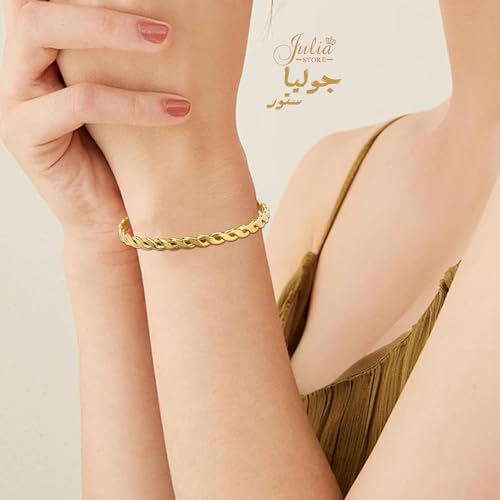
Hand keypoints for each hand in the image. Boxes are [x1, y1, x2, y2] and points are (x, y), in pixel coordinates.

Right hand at [0, 0, 191, 242]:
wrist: (113, 218)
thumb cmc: (130, 153)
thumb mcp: (133, 92)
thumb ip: (133, 54)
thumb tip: (176, 19)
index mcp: (45, 50)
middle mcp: (21, 64)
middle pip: (36, 0)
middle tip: (158, 14)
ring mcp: (17, 98)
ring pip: (43, 33)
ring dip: (109, 31)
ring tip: (167, 40)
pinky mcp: (25, 135)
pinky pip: (76, 102)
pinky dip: (130, 103)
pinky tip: (178, 110)